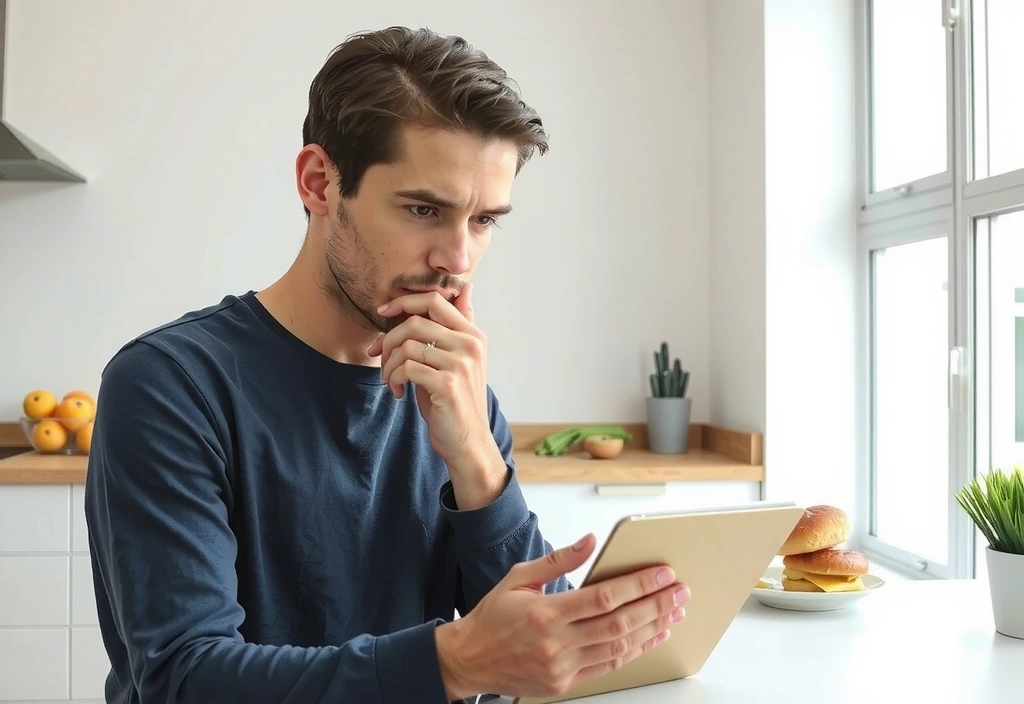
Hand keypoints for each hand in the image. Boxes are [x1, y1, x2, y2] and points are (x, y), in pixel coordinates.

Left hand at [366, 283, 491, 468]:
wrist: (468, 442)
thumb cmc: (455, 400)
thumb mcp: (458, 359)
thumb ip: (457, 326)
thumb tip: (466, 289)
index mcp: (473, 335)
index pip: (435, 301)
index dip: (403, 302)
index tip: (382, 313)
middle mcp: (470, 345)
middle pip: (415, 322)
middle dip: (388, 339)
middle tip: (379, 358)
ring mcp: (460, 364)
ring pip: (407, 346)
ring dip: (388, 364)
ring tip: (390, 380)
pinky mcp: (447, 384)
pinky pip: (406, 368)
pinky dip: (393, 379)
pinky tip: (397, 392)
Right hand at [434, 533, 688, 700]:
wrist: (469, 660)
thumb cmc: (492, 617)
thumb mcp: (519, 578)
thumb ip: (558, 559)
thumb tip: (590, 541)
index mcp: (545, 612)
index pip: (604, 597)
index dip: (639, 585)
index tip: (663, 574)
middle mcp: (556, 643)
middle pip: (619, 623)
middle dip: (656, 606)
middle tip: (680, 592)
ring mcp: (562, 667)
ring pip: (619, 647)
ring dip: (652, 629)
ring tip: (673, 613)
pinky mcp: (565, 683)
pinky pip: (608, 666)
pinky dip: (633, 650)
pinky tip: (650, 636)